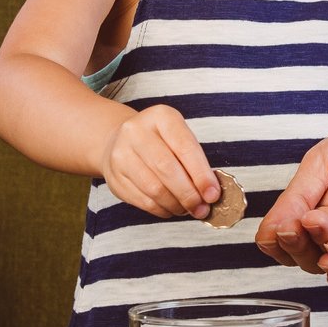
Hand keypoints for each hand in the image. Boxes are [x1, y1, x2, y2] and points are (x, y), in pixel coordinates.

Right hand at [100, 104, 219, 218]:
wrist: (121, 140)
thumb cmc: (160, 141)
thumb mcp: (179, 137)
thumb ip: (195, 161)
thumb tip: (210, 193)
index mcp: (160, 116)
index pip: (184, 147)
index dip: (201, 174)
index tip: (213, 194)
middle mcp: (136, 132)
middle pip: (167, 169)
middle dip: (189, 194)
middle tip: (202, 208)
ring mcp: (121, 154)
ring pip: (154, 189)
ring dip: (176, 204)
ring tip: (188, 209)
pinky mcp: (114, 177)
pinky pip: (142, 200)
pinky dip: (161, 209)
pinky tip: (171, 209)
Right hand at [257, 118, 327, 271]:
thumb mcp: (322, 164)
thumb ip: (296, 197)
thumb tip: (268, 235)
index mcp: (319, 222)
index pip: (290, 248)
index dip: (282, 243)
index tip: (282, 226)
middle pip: (312, 260)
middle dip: (301, 245)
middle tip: (298, 224)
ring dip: (326, 241)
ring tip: (316, 220)